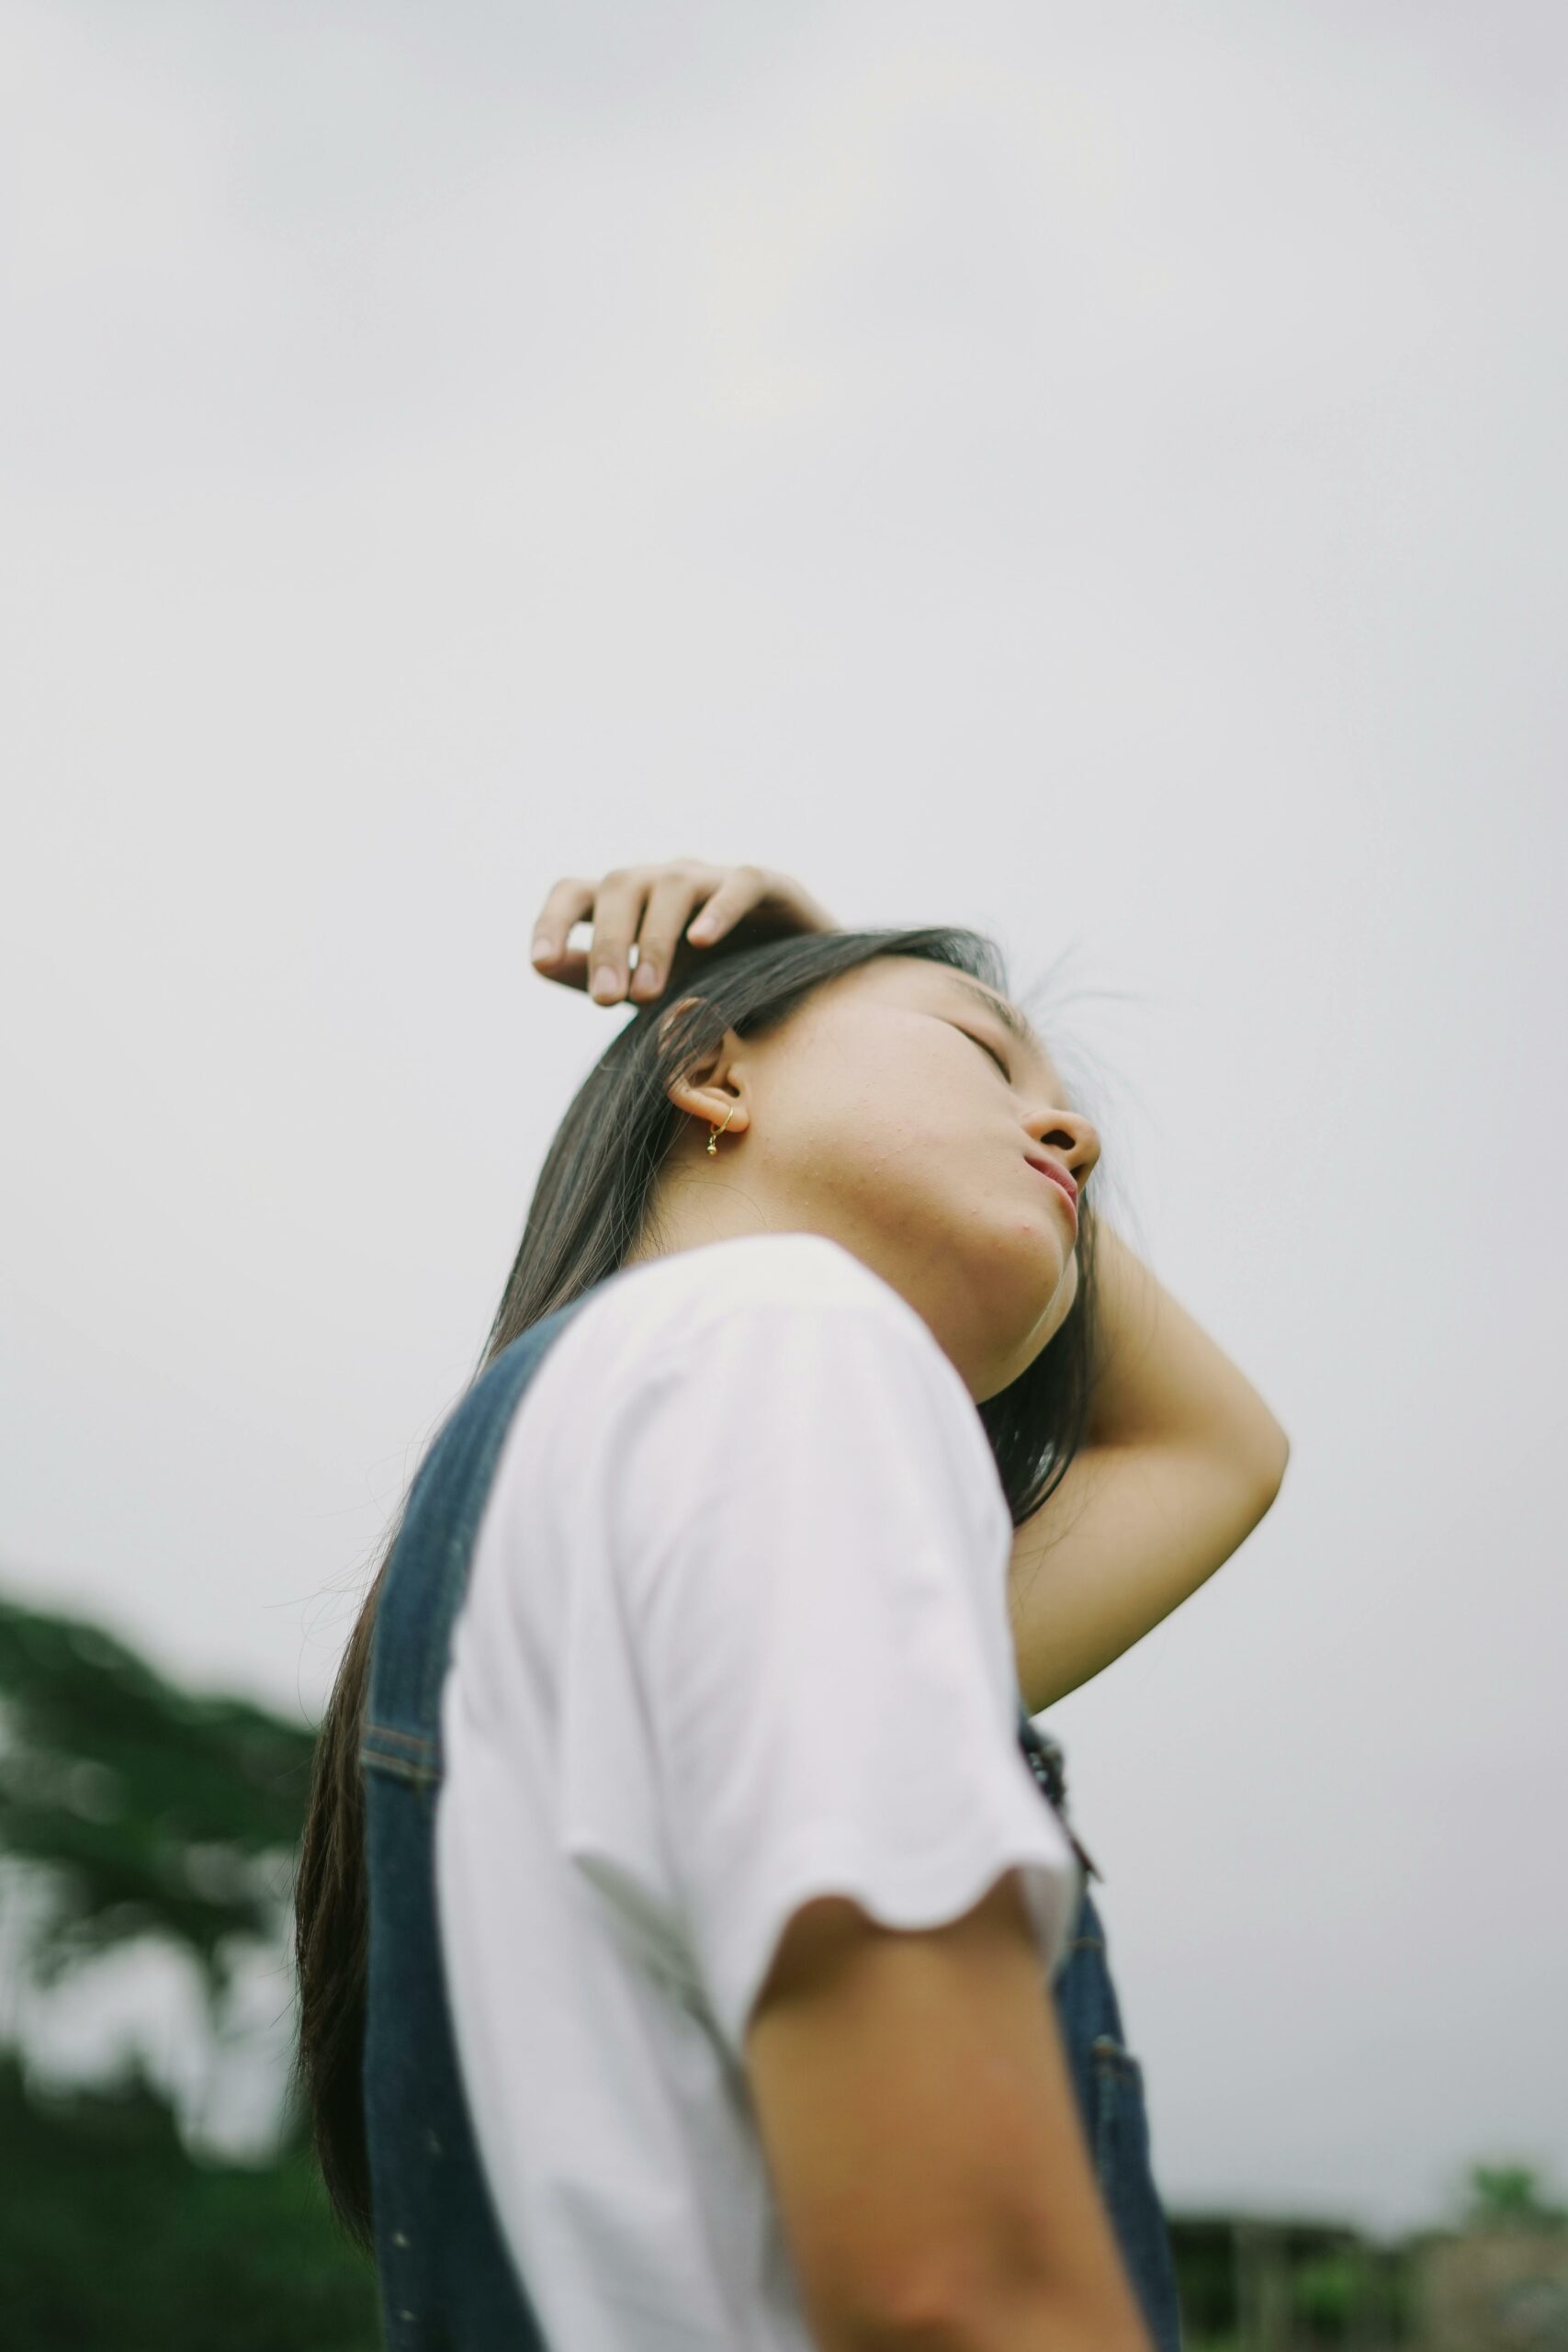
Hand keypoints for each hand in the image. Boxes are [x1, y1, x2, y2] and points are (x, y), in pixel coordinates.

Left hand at [529, 860, 838, 1004]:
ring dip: (653, 940)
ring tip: (647, 995)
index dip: (553, 921)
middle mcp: (665, 882)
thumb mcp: (646, 988)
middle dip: (610, 944)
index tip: (541, 963)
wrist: (802, 985)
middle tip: (607, 1001)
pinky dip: (719, 910)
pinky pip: (739, 883)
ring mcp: (715, 878)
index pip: (575, 893)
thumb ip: (595, 975)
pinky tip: (701, 944)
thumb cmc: (712, 983)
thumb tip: (543, 963)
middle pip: (620, 885)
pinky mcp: (770, 886)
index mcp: (628, 904)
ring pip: (673, 886)